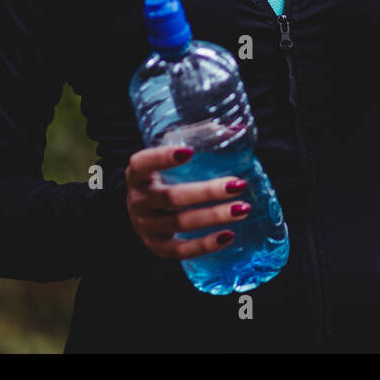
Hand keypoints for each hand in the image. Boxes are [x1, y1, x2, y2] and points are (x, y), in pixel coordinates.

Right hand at [125, 146, 250, 259]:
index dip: (162, 157)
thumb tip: (239, 129)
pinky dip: (204, 245)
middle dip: (207, 192)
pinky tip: (228, 236)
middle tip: (238, 185)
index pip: (142, 164)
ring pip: (179, 223)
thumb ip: (200, 141)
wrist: (143, 211)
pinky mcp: (156, 246)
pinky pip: (180, 250)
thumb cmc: (164, 177)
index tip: (189, 151)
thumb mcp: (171, 159)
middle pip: (171, 197)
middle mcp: (138, 201)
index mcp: (137, 175)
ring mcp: (145, 226)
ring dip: (213, 217)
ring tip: (242, 209)